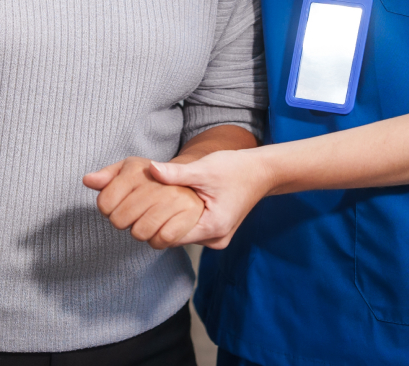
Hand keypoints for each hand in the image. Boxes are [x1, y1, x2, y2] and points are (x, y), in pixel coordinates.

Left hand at [83, 156, 205, 249]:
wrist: (210, 175)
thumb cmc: (164, 176)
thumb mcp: (137, 166)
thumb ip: (112, 174)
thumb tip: (87, 180)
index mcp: (144, 168)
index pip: (106, 202)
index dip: (107, 208)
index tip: (116, 204)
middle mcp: (162, 184)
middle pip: (120, 220)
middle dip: (123, 220)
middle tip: (136, 213)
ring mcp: (180, 202)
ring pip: (140, 233)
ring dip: (141, 231)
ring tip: (149, 219)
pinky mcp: (196, 221)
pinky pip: (162, 240)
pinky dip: (158, 240)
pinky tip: (162, 229)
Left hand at [149, 148, 274, 248]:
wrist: (262, 171)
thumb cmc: (235, 168)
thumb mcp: (204, 169)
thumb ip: (176, 173)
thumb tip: (150, 169)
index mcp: (212, 228)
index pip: (170, 237)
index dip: (154, 222)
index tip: (145, 206)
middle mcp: (216, 240)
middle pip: (175, 238)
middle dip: (162, 220)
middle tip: (154, 199)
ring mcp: (218, 238)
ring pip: (184, 235)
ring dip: (174, 219)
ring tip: (168, 199)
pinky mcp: (219, 232)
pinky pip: (194, 230)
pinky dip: (185, 219)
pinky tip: (183, 203)